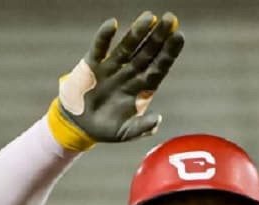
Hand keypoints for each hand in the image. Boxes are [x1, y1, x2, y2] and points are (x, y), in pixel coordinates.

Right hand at [47, 11, 184, 150]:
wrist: (80, 126)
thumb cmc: (107, 129)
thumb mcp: (125, 132)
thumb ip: (141, 128)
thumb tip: (157, 120)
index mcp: (142, 88)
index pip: (159, 67)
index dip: (169, 53)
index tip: (179, 37)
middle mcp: (130, 73)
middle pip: (147, 52)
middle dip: (158, 36)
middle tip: (170, 19)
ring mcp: (112, 67)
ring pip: (127, 46)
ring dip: (138, 32)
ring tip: (149, 17)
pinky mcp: (92, 65)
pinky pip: (99, 48)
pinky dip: (105, 37)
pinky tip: (112, 24)